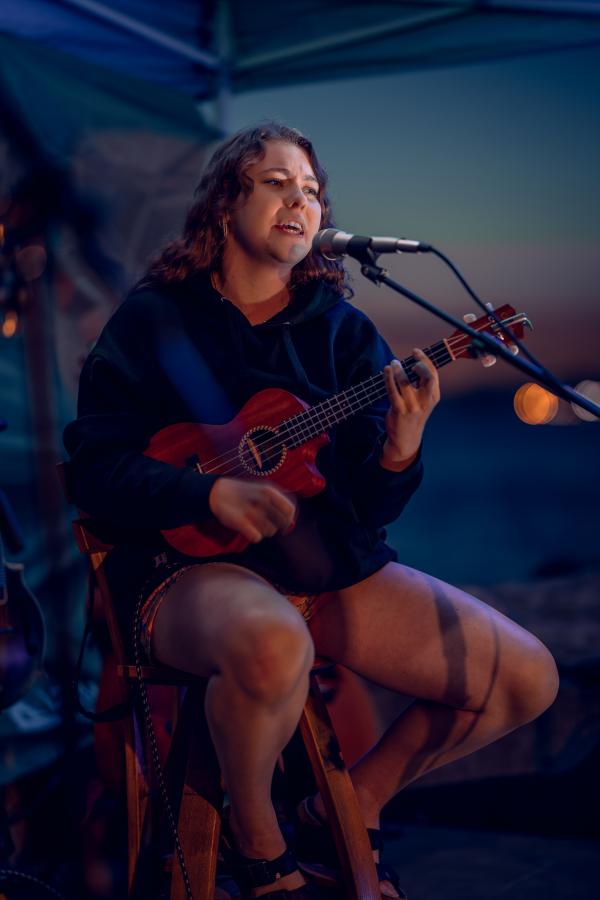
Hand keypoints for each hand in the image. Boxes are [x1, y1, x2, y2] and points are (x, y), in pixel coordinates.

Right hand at [208, 478, 297, 543]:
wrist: (218, 492)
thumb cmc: (245, 495)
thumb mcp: (264, 492)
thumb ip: (280, 503)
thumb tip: (291, 522)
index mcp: (269, 491)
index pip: (290, 510)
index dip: (289, 519)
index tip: (284, 524)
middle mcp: (262, 500)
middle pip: (282, 523)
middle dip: (278, 526)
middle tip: (266, 522)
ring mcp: (250, 511)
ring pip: (270, 531)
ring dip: (264, 530)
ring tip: (253, 521)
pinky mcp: (239, 522)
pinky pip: (256, 537)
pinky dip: (253, 535)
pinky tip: (247, 528)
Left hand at [382, 349, 439, 467]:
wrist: (406, 438)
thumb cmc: (413, 415)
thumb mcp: (424, 401)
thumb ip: (423, 385)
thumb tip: (415, 363)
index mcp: (433, 397)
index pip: (433, 374)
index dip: (425, 360)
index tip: (416, 352)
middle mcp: (425, 402)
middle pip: (428, 377)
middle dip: (420, 364)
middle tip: (410, 359)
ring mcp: (412, 407)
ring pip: (406, 382)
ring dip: (399, 370)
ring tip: (393, 363)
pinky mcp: (399, 410)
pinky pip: (393, 390)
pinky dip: (389, 378)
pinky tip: (387, 370)